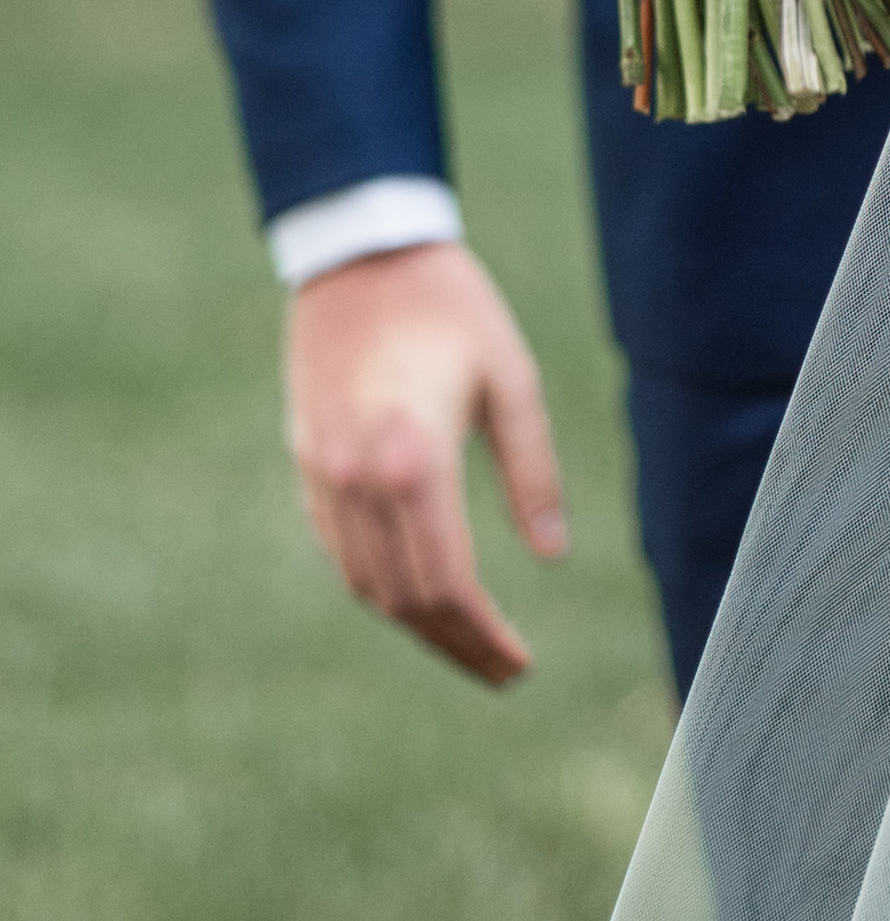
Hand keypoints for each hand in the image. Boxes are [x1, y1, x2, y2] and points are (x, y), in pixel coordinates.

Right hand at [282, 241, 564, 684]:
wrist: (362, 251)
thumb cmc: (452, 307)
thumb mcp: (512, 378)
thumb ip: (533, 470)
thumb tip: (553, 555)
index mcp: (415, 459)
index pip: (447, 583)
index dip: (484, 636)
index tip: (519, 665)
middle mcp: (359, 479)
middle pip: (403, 599)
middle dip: (454, 645)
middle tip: (501, 669)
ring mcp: (324, 474)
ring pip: (365, 583)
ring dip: (415, 622)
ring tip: (466, 638)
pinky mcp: (306, 461)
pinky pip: (339, 549)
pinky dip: (377, 582)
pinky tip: (417, 589)